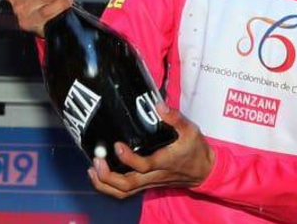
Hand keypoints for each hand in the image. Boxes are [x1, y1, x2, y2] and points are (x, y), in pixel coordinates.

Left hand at [87, 102, 214, 198]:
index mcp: (165, 162)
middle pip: (127, 184)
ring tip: (93, 169)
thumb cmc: (195, 149)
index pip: (144, 166)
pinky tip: (98, 174)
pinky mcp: (146, 184)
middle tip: (96, 160)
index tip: (117, 146)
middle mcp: (154, 175)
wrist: (203, 170)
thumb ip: (174, 117)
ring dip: (105, 184)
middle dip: (108, 176)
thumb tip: (158, 105)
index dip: (129, 159)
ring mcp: (149, 182)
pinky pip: (125, 191)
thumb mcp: (190, 130)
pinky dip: (109, 186)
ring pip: (123, 191)